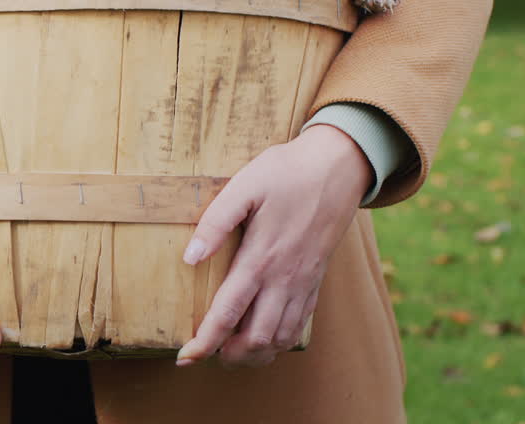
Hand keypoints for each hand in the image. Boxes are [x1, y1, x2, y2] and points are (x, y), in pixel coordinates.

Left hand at [175, 124, 370, 367]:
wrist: (338, 167)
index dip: (205, 341)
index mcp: (260, 258)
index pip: (228, 312)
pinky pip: (301, 324)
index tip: (186, 357)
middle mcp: (284, 278)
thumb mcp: (245, 186)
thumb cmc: (286, 172)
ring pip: (280, 337)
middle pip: (256, 337)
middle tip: (203, 357)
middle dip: (228, 356)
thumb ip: (215, 222)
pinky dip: (281, 341)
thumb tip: (189, 258)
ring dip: (255, 353)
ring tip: (230, 356)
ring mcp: (303, 282)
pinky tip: (266, 340)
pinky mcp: (316, 279)